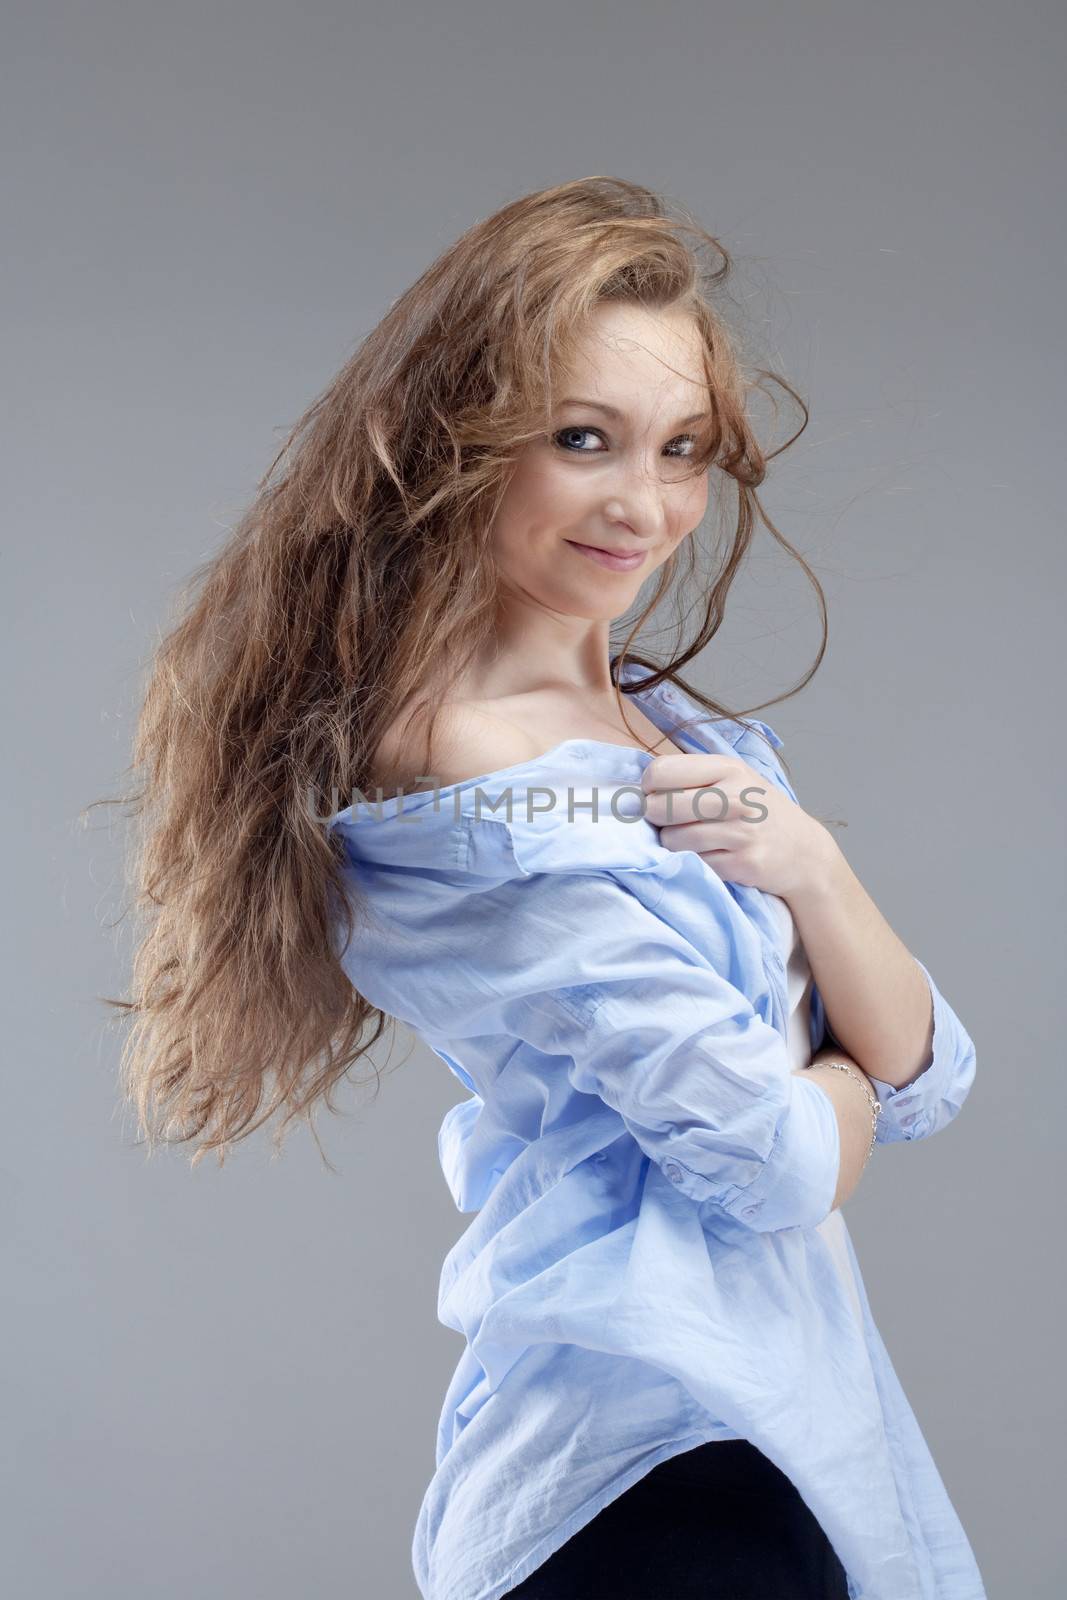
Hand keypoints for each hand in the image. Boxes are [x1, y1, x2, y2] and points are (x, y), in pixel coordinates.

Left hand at [638, 749, 837, 902]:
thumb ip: (692, 776)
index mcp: (728, 768)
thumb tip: (635, 790)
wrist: (803, 851)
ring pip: (672, 840)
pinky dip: (694, 862)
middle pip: (660, 807)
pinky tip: (711, 855)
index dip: (650, 787)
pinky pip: (694, 863)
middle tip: (670, 821)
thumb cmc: (757, 810)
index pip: (660, 771)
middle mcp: (735, 797)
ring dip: (673, 844)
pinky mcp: (743, 863)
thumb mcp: (734, 778)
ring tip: (692, 839)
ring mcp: (741, 832)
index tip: (659, 795)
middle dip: (656, 818)